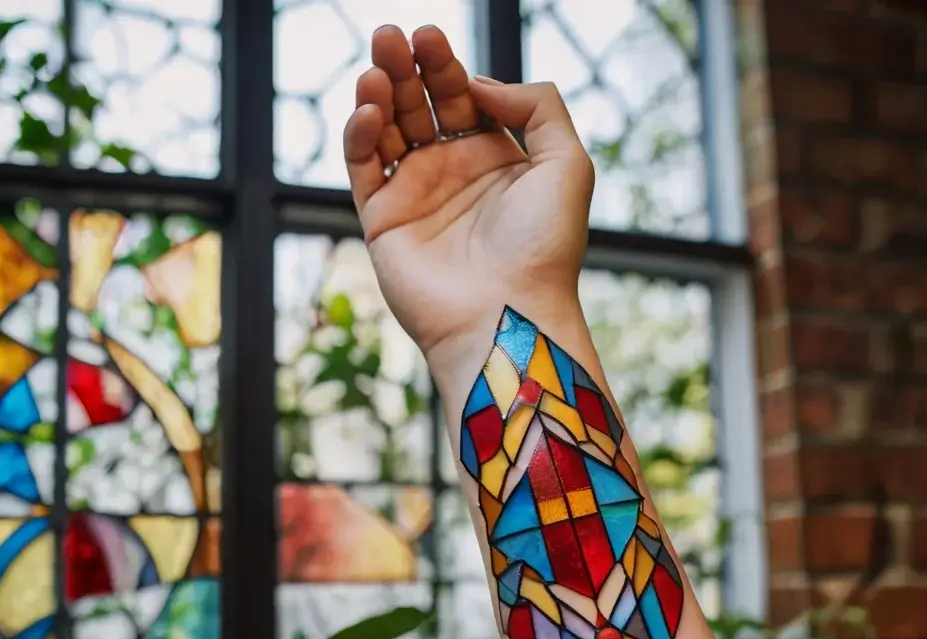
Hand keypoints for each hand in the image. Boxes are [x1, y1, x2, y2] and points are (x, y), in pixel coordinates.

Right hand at [342, 24, 593, 361]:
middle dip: (404, 67)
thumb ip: (537, 106)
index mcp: (496, 160)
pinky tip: (369, 111)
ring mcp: (416, 199)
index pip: (461, 97)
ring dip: (378, 92)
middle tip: (391, 35)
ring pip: (387, 131)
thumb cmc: (545, 248)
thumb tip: (479, 83)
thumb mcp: (567, 163)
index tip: (432, 38)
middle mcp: (453, 176)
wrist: (508, 314)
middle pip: (419, 106)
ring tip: (376, 64)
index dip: (445, 65)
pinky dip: (359, 135)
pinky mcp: (383, 223)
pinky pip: (363, 168)